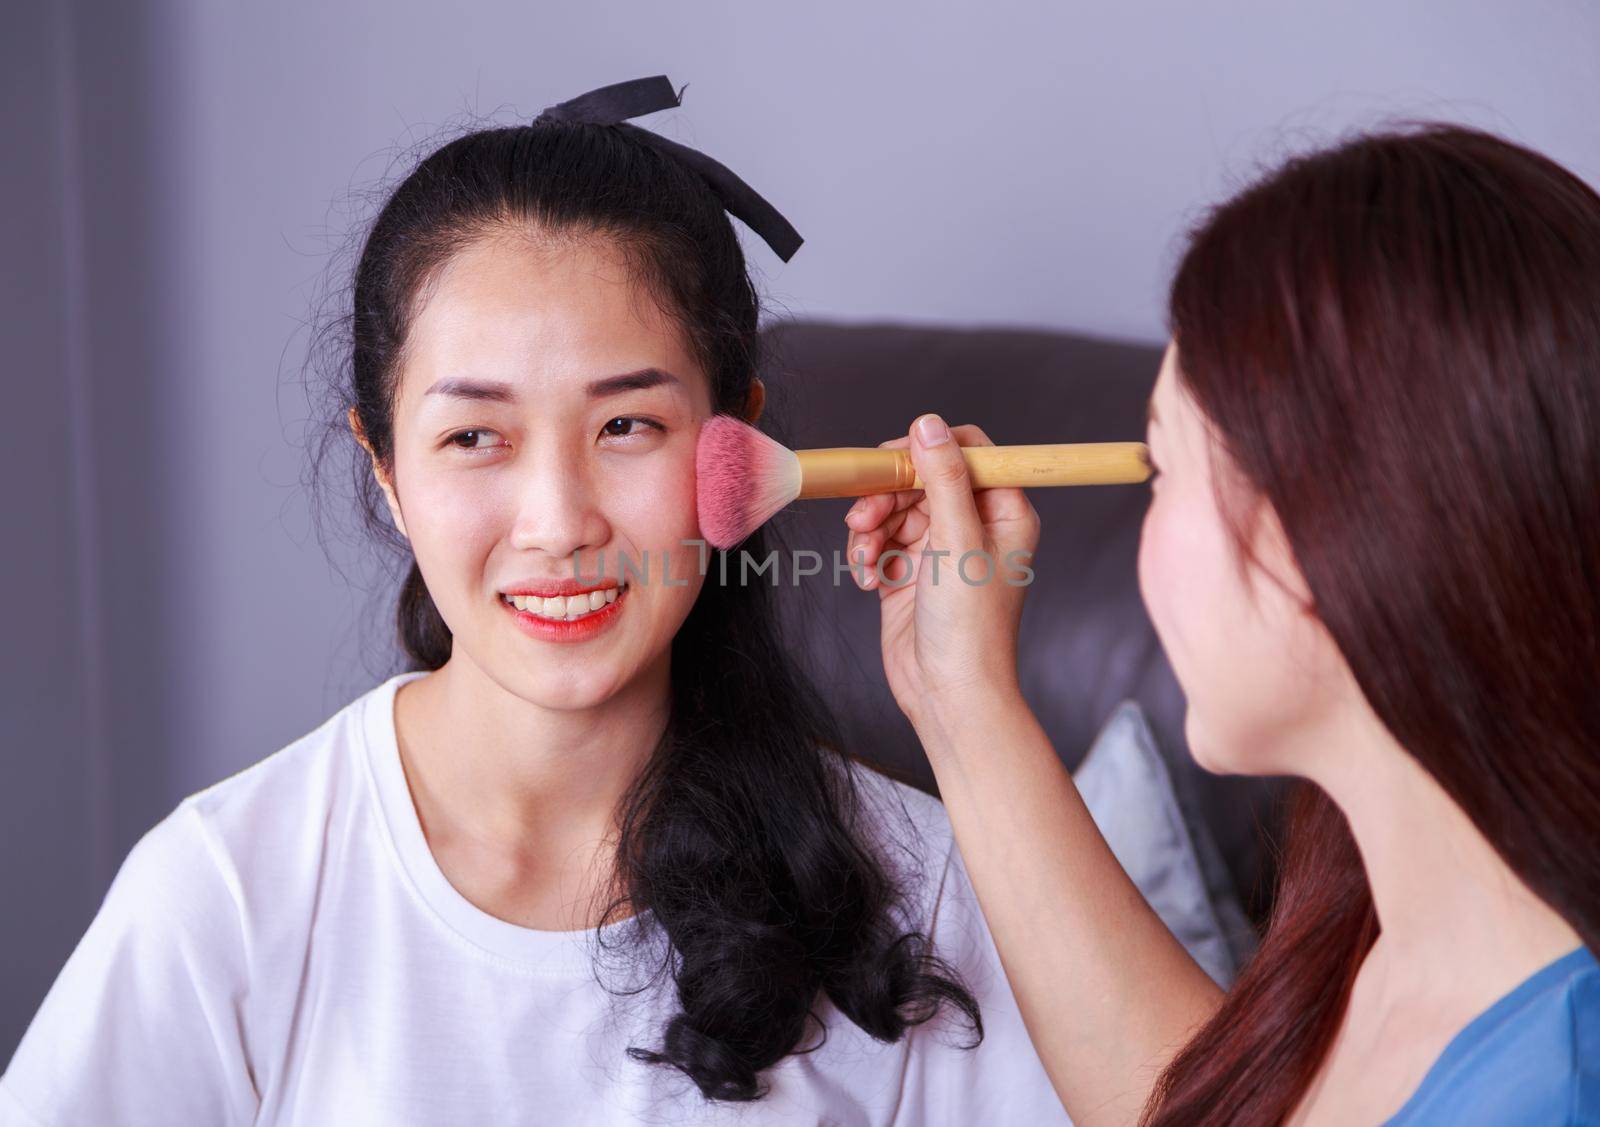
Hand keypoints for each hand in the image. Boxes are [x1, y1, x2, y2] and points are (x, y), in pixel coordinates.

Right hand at [843, 414, 1040, 735]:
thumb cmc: (969, 626)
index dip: (927, 449)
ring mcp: (941, 550)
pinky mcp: (910, 573)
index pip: (968, 451)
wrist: (949, 694)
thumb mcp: (957, 541)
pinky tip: (868, 579)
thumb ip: (942, 478)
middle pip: (921, 478)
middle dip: (887, 495)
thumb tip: (927, 424)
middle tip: (863, 518)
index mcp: (1004, 511)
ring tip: (866, 558)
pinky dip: (867, 554)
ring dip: (871, 528)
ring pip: (894, 509)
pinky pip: (880, 541)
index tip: (894, 460)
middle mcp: (974, 525)